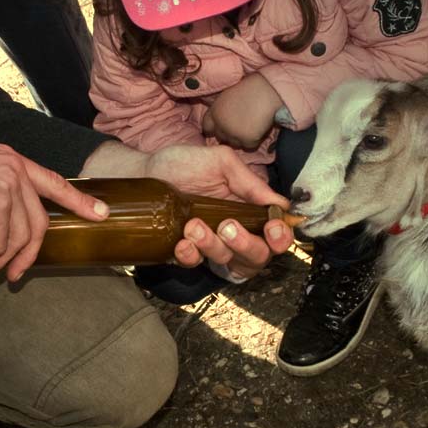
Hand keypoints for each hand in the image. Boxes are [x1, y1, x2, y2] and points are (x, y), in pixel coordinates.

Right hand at [0, 143, 108, 281]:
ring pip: (20, 238)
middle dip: (27, 255)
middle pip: (38, 221)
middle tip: (13, 277)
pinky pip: (1, 245)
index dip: (77, 199)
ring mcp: (7, 186)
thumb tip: (6, 225)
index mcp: (6, 157)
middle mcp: (12, 168)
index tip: (100, 213)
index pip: (51, 180)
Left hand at [144, 143, 294, 278]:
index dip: (281, 237)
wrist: (145, 171)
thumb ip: (251, 182)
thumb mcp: (221, 163)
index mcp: (250, 211)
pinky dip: (191, 256)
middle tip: (227, 226)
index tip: (272, 228)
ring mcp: (212, 245)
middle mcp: (235, 232)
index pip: (277, 235)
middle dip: (247, 245)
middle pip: (258, 256)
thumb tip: (282, 204)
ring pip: (227, 261)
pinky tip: (182, 242)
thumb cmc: (184, 164)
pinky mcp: (188, 252)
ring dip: (213, 245)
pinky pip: (196, 264)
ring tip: (193, 225)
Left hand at [200, 73, 285, 149]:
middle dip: (229, 135)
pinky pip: (250, 146)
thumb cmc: (251, 87)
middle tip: (241, 127)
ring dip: (242, 139)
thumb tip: (224, 118)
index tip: (222, 128)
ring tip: (252, 126)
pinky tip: (260, 129)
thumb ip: (223, 108)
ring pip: (235, 144)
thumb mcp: (229, 95)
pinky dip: (255, 141)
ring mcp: (233, 134)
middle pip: (221, 138)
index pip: (207, 127)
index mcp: (214, 111)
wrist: (267, 91)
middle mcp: (221, 125)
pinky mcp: (247, 140)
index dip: (214, 129)